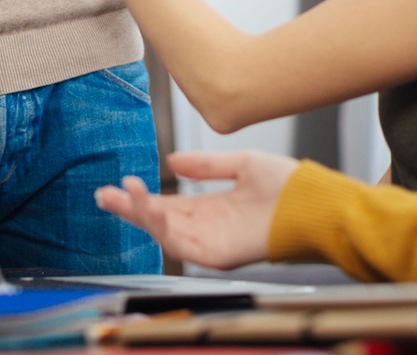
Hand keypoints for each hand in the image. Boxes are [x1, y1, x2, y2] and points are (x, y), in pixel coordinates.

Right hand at [94, 150, 294, 270]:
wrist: (312, 202)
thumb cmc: (288, 186)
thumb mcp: (240, 165)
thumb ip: (206, 165)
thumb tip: (172, 160)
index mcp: (212, 208)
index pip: (169, 205)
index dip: (144, 197)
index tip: (121, 183)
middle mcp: (208, 228)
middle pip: (159, 221)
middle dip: (130, 209)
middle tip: (103, 194)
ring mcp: (211, 243)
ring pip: (164, 234)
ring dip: (140, 215)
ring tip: (121, 194)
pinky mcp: (217, 255)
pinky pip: (181, 246)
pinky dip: (161, 227)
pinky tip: (149, 209)